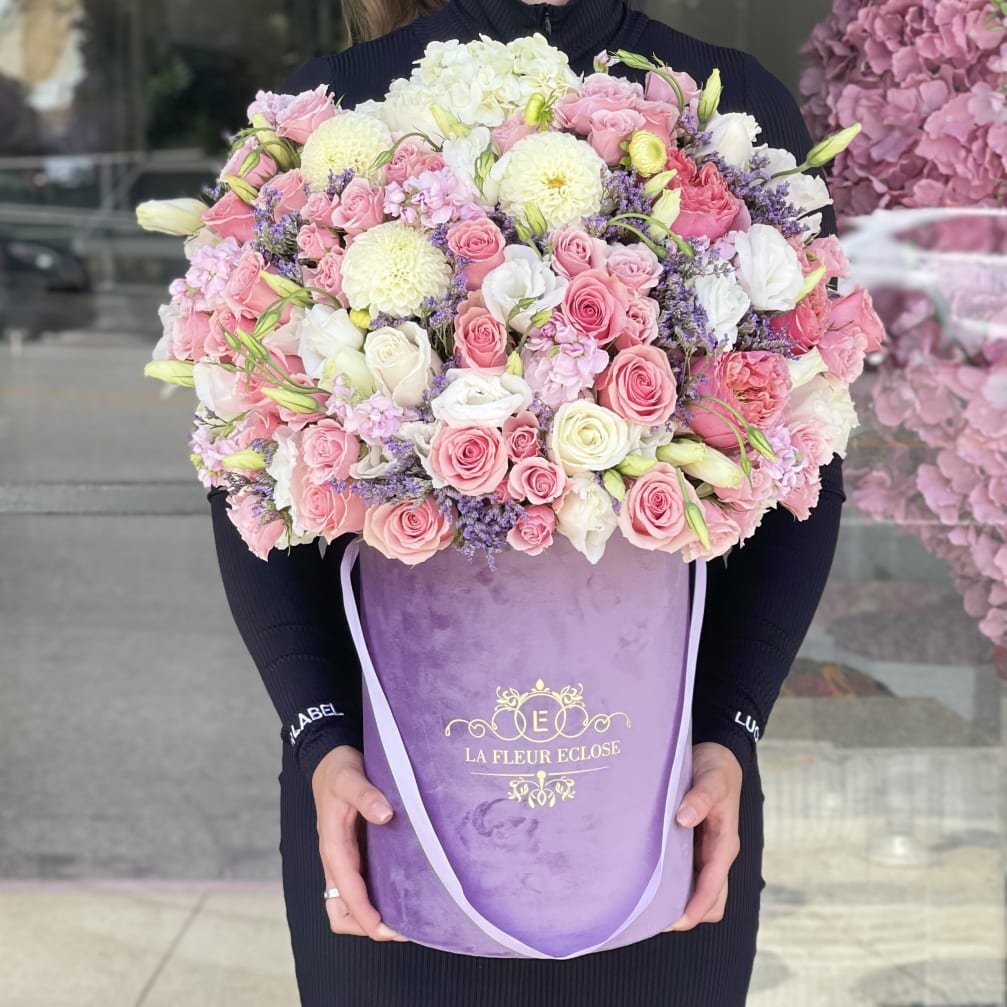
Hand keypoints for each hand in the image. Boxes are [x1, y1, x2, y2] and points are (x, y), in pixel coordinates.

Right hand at [311, 745, 406, 941]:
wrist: (329, 761)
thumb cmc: (339, 771)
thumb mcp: (350, 778)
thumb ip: (366, 795)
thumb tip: (385, 815)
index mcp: (333, 847)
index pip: (346, 894)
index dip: (365, 916)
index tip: (388, 929)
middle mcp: (336, 859)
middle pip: (340, 912)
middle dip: (365, 926)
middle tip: (401, 928)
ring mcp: (343, 859)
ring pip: (347, 904)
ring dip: (369, 916)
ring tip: (404, 917)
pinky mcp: (353, 853)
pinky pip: (359, 887)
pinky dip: (374, 899)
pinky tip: (399, 893)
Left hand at [665, 741, 743, 931]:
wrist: (718, 754)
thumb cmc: (716, 768)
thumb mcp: (711, 779)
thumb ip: (700, 798)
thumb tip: (683, 819)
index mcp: (725, 844)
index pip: (714, 887)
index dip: (696, 906)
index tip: (677, 920)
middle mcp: (716, 853)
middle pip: (710, 899)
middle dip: (687, 913)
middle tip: (653, 918)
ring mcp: (706, 851)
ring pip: (697, 889)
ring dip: (679, 900)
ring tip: (648, 904)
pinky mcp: (694, 844)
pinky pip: (686, 873)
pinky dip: (673, 883)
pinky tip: (650, 879)